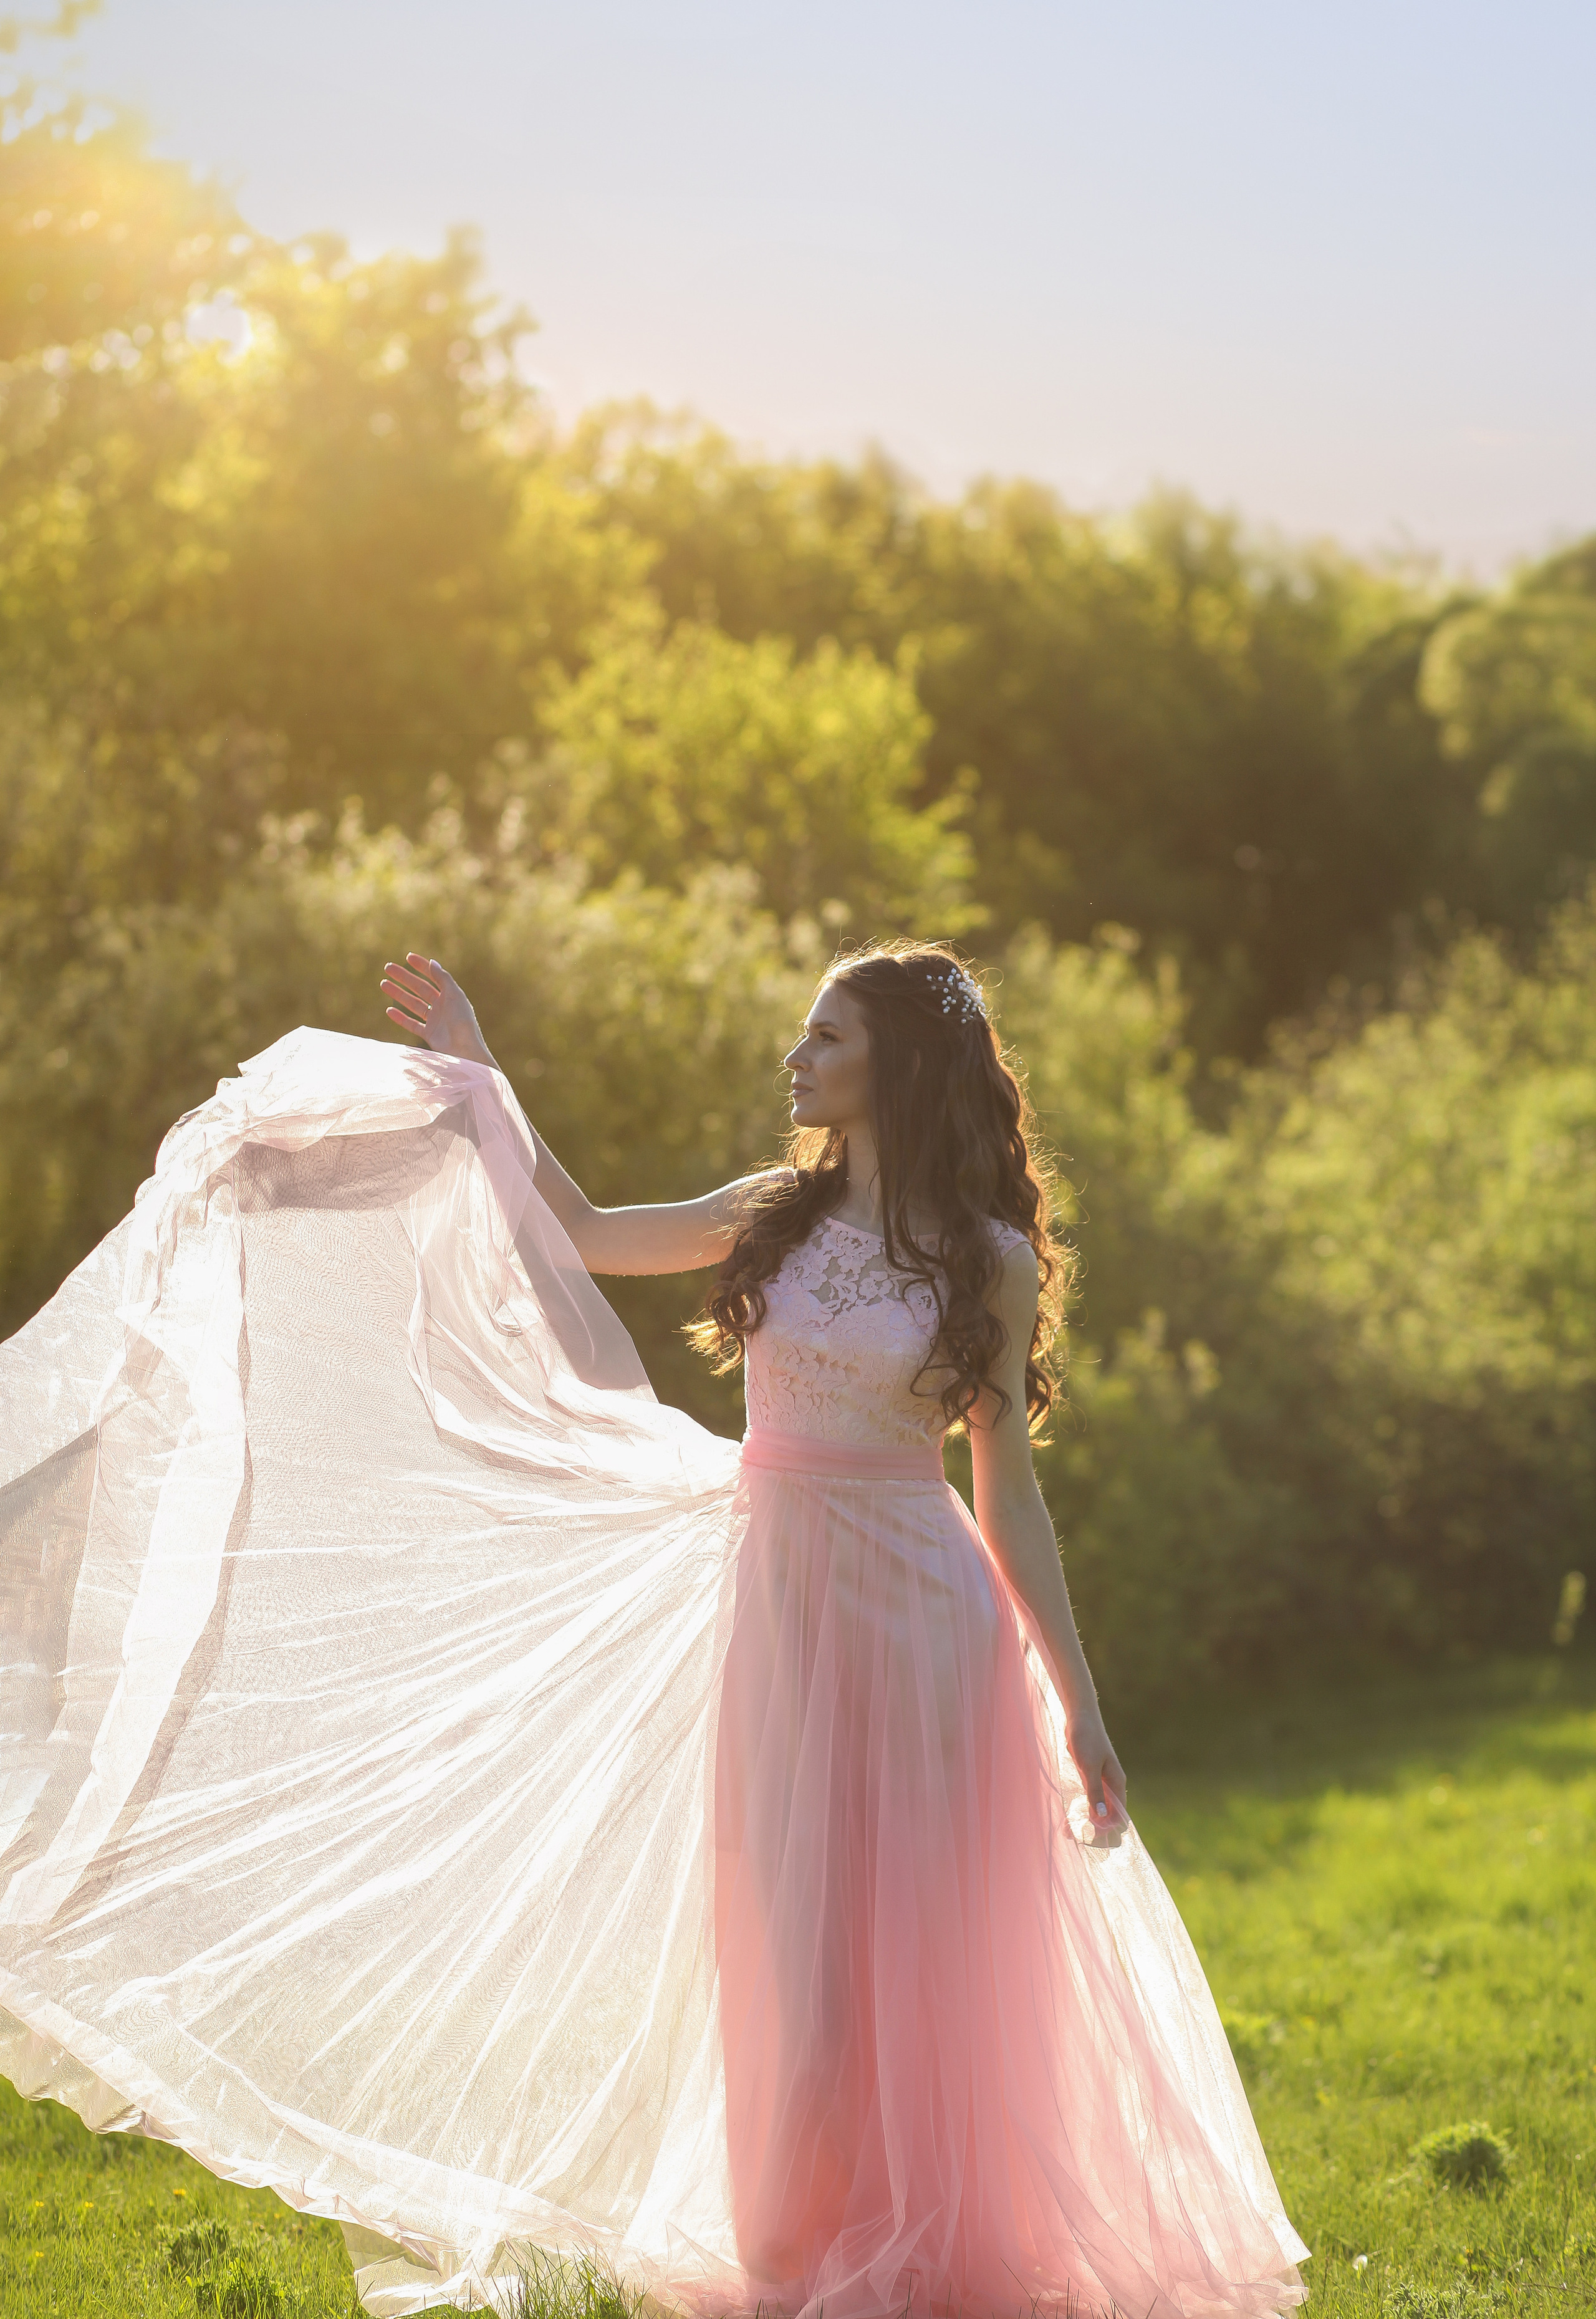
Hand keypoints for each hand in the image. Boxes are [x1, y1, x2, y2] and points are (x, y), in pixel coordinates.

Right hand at [379, 953, 492, 1064]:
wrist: (465, 1050)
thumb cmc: (463, 1022)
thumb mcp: (454, 996)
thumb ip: (443, 979)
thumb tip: (432, 962)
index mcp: (450, 995)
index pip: (433, 976)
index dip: (421, 966)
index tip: (408, 957)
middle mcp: (442, 1006)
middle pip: (419, 988)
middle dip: (404, 977)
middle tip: (388, 968)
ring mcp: (435, 1020)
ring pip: (413, 1004)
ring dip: (398, 994)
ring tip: (383, 984)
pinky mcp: (429, 1034)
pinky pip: (412, 1024)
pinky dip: (400, 1018)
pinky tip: (389, 1010)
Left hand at [1065, 1702, 1128, 1833]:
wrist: (1079, 1717)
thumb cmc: (1086, 1739)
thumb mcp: (1089, 1766)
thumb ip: (1095, 1791)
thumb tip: (1101, 1817)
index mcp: (1117, 1784)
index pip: (1119, 1816)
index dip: (1107, 1830)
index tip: (1088, 1836)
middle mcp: (1112, 1786)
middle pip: (1109, 1816)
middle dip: (1095, 1830)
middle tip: (1075, 1836)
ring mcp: (1101, 1782)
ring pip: (1098, 1810)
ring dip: (1086, 1822)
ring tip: (1068, 1832)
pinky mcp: (1090, 1778)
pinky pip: (1089, 1800)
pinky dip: (1081, 1811)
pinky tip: (1069, 1818)